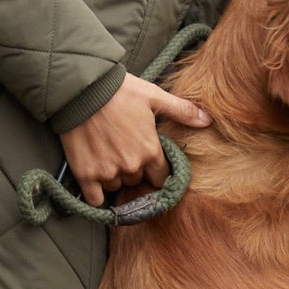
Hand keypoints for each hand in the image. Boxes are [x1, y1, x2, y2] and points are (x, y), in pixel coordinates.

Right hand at [60, 73, 212, 207]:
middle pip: (138, 181)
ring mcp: (107, 172)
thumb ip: (182, 111)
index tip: (149, 162)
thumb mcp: (154, 96)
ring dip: (114, 177)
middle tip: (124, 152)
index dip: (156, 170)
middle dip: (134, 170)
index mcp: (150, 151)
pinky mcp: (85, 175)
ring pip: (117, 186)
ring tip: (107, 157)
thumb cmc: (119, 90)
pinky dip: (96, 194)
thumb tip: (209, 120)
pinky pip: (95, 199)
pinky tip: (95, 181)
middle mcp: (131, 166)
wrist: (80, 88)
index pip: (161, 177)